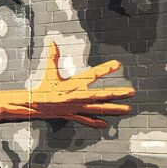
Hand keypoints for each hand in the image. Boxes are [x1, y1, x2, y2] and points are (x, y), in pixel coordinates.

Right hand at [0, 42, 134, 128]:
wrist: (34, 106)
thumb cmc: (44, 88)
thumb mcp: (49, 72)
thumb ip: (52, 57)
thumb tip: (52, 42)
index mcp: (73, 84)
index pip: (92, 74)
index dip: (104, 69)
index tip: (117, 64)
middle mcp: (77, 97)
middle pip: (101, 95)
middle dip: (117, 93)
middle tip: (131, 92)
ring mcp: (77, 108)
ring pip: (98, 109)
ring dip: (114, 110)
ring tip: (127, 109)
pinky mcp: (73, 115)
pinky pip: (86, 120)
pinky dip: (96, 122)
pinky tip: (106, 125)